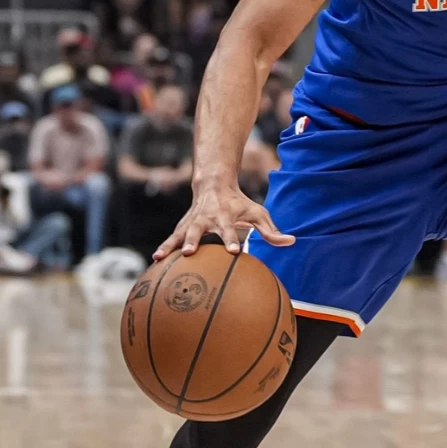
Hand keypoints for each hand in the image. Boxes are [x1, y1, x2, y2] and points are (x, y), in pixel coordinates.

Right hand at [154, 179, 292, 259]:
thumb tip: (291, 242)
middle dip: (193, 240)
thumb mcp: (257, 213)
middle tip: (190, 252)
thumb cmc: (239, 203)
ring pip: (178, 234)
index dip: (231, 239)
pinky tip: (155, 262)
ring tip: (160, 258)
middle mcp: (205, 219)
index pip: (228, 229)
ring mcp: (191, 222)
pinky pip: (171, 239)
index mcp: (224, 216)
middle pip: (198, 230)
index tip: (234, 251)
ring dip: (170, 245)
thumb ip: (271, 230)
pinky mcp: (181, 226)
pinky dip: (163, 248)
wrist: (213, 185)